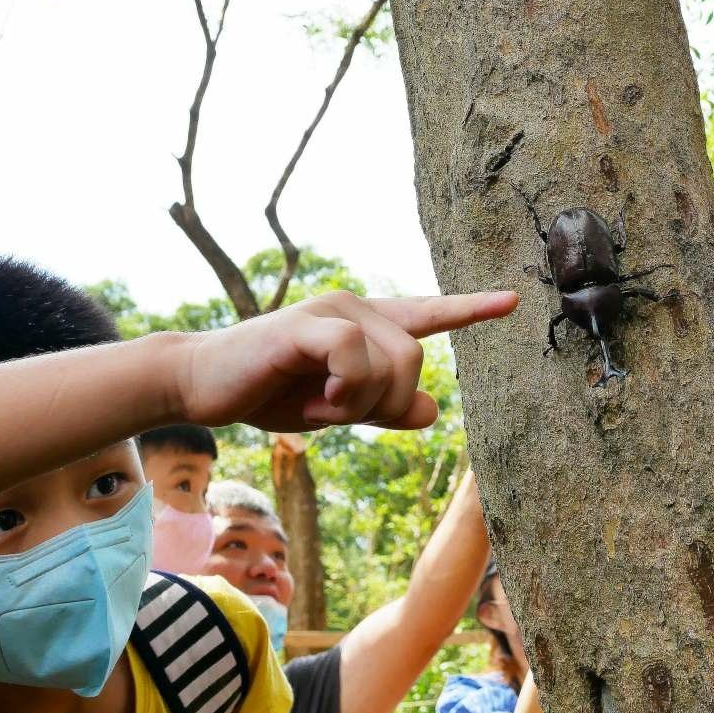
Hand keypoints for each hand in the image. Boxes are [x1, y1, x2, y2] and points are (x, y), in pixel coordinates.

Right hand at [171, 290, 517, 431]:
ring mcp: (332, 311)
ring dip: (361, 403)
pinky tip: (318, 399)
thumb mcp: (336, 408)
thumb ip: (383, 407)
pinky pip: (356, 358)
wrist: (203, 385)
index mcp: (364, 327)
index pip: (426, 315)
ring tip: (320, 404)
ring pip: (393, 362)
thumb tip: (432, 411)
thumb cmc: (270, 392)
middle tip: (339, 412)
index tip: (510, 300)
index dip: (468, 309)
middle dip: (387, 403)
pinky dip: (345, 391)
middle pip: (415, 360)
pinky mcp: (308, 324)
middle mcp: (355, 308)